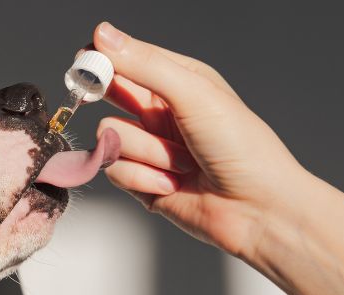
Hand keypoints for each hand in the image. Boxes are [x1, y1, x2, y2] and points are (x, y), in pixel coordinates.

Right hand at [91, 22, 308, 256]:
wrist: (258, 211)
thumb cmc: (243, 148)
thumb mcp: (194, 94)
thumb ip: (145, 65)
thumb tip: (103, 34)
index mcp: (177, 80)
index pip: (125, 57)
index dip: (100, 60)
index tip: (84, 64)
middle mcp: (159, 111)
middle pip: (107, 94)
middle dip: (108, 104)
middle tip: (109, 102)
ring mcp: (149, 146)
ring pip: (110, 135)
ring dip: (144, 151)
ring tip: (180, 162)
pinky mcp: (140, 180)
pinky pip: (114, 170)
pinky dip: (143, 178)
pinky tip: (173, 184)